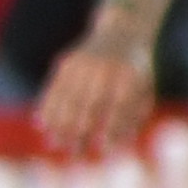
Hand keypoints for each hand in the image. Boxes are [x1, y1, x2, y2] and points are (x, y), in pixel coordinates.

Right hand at [32, 32, 154, 158]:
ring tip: (55, 145)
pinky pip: (53, 88)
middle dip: (80, 132)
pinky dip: (47, 107)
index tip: (105, 150)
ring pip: (67, 99)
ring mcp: (82, 64)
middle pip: (89, 106)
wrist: (121, 33)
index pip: (118, 108)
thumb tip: (119, 143)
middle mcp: (104, 69)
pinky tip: (42, 125)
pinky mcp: (65, 62)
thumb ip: (134, 116)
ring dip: (59, 124)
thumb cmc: (137, 71)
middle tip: (75, 154)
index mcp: (128, 76)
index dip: (110, 129)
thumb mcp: (145, 90)